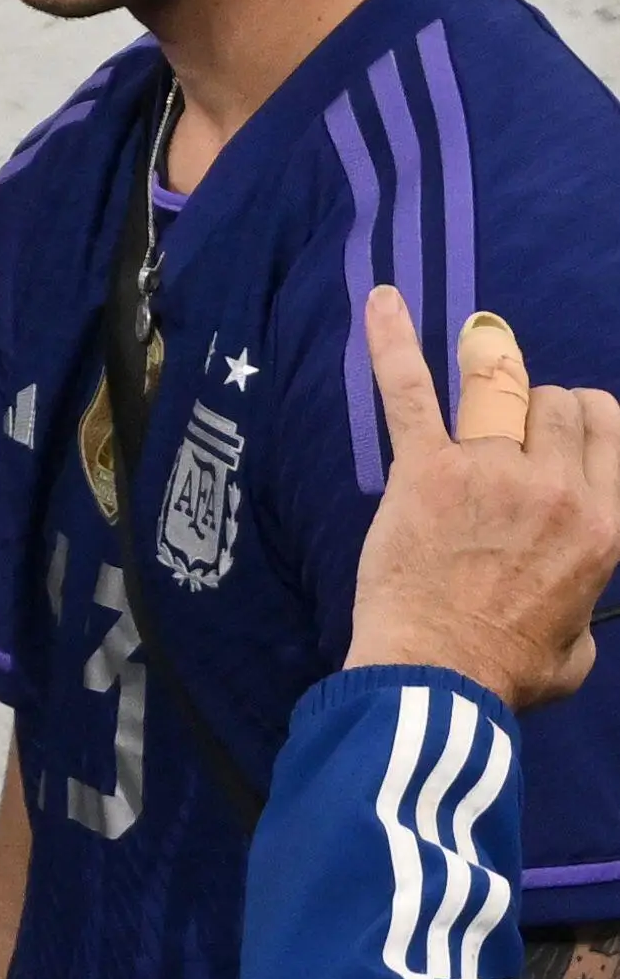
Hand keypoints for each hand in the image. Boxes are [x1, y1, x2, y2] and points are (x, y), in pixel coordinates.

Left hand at [347, 286, 619, 708]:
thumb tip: (572, 605)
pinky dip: (392, 344)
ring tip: (483, 344)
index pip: (607, 428)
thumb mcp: (578, 648)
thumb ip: (584, 608)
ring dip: (492, 368)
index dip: (584, 421)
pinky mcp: (424, 472)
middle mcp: (558, 486)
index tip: (561, 432)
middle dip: (538, 406)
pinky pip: (410, 392)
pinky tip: (381, 299)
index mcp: (605, 522)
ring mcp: (490, 472)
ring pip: (502, 387)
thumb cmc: (504, 673)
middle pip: (557, 403)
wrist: (435, 679)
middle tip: (508, 427)